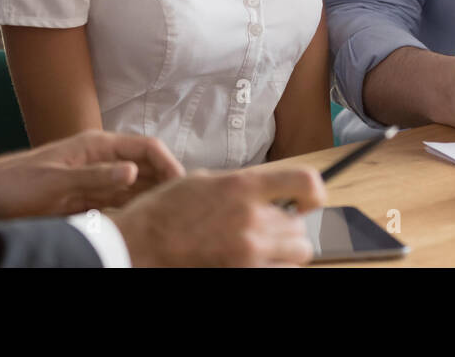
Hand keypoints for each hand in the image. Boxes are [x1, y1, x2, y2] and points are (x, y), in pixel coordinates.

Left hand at [0, 129, 184, 221]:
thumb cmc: (13, 184)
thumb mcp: (55, 182)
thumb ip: (95, 177)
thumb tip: (134, 173)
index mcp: (96, 146)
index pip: (146, 148)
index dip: (169, 164)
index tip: (186, 187)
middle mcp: (100, 162)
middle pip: (147, 170)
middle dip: (169, 185)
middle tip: (189, 209)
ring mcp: (95, 183)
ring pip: (137, 192)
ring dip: (155, 203)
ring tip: (175, 222)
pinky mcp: (86, 203)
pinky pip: (120, 209)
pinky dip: (135, 217)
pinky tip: (146, 230)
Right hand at [108, 165, 325, 266]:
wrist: (141, 244)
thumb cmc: (165, 211)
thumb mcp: (204, 181)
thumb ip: (242, 186)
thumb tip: (268, 192)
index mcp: (243, 188)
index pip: (306, 182)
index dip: (314, 191)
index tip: (306, 199)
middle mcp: (252, 221)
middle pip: (301, 228)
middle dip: (289, 227)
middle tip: (270, 226)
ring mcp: (249, 253)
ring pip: (297, 254)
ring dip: (285, 250)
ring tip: (261, 245)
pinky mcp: (243, 274)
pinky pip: (279, 273)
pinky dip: (273, 267)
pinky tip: (254, 260)